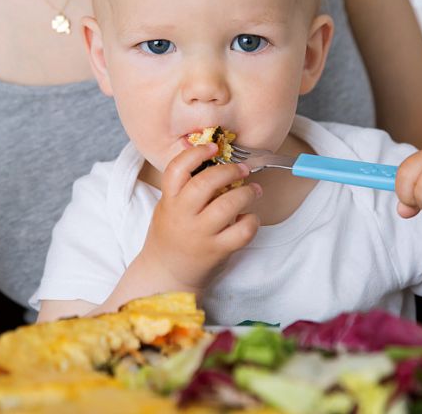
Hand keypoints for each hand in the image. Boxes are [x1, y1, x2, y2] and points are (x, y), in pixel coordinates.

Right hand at [137, 143, 260, 292]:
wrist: (166, 274)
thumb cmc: (171, 236)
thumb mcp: (168, 208)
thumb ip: (184, 188)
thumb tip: (214, 162)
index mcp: (170, 201)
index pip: (177, 169)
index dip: (196, 153)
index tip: (213, 147)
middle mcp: (183, 216)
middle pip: (206, 183)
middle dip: (230, 171)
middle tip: (243, 169)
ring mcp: (200, 234)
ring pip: (228, 205)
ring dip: (247, 193)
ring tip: (254, 191)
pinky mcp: (217, 250)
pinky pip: (242, 231)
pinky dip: (252, 221)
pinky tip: (250, 218)